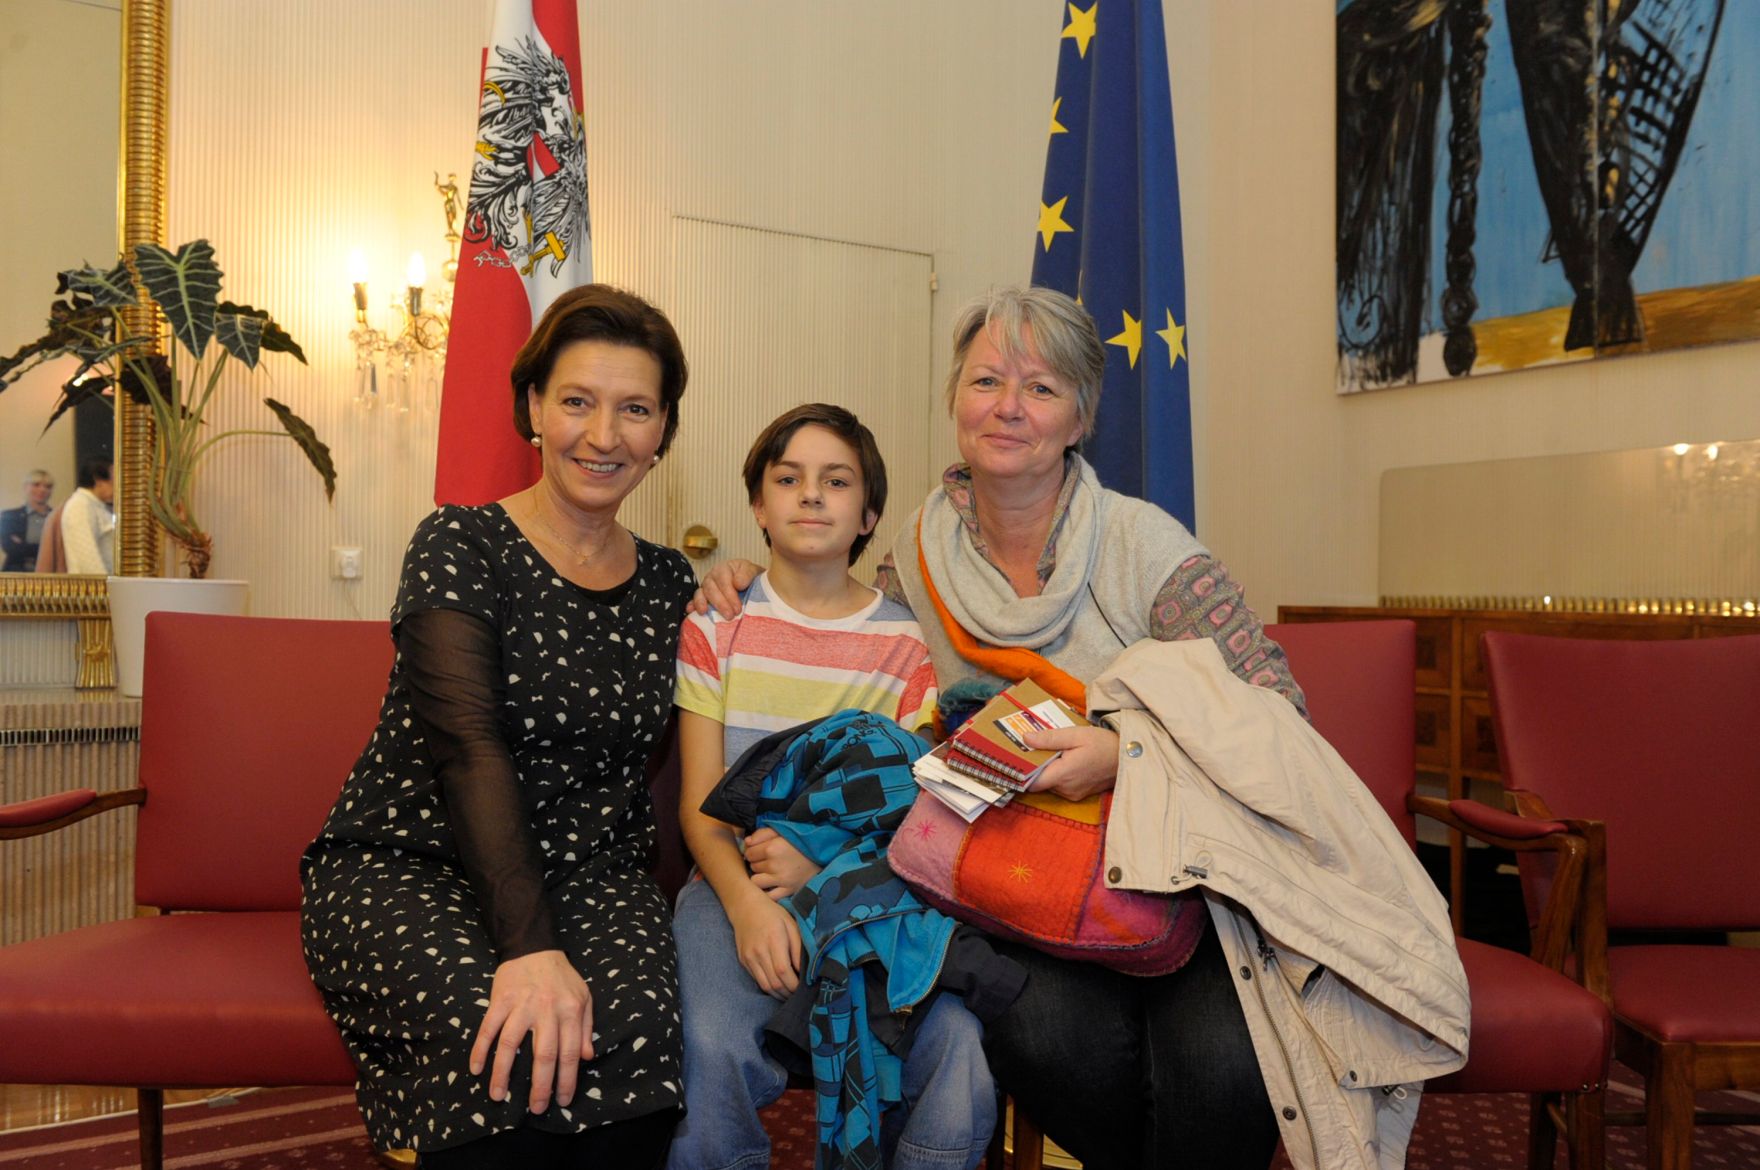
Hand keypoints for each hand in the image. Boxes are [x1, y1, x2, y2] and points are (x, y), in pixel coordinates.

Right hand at [469, 949, 592, 1113]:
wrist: (534, 946)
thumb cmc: (562, 977)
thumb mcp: (584, 998)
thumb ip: (586, 1027)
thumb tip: (586, 1057)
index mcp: (570, 1010)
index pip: (569, 1052)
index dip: (567, 1079)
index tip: (563, 1100)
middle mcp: (546, 1009)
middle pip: (543, 1054)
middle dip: (540, 1085)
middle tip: (536, 1109)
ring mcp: (521, 1004)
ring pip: (511, 1044)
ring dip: (503, 1073)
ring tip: (498, 1097)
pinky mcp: (500, 1000)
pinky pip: (488, 1028)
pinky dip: (480, 1050)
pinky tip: (476, 1069)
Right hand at [687, 558, 761, 617]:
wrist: (750, 585)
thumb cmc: (750, 578)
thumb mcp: (753, 571)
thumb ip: (747, 574)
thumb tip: (737, 584)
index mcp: (724, 568)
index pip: (723, 580)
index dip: (730, 594)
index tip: (738, 608)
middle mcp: (712, 576)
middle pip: (711, 588)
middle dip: (720, 603)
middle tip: (730, 616)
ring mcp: (705, 587)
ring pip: (701, 594)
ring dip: (703, 604)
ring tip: (706, 613)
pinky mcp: (702, 597)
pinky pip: (694, 600)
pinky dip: (692, 605)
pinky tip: (691, 611)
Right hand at [728, 889, 803, 998]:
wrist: (745, 906)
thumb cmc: (773, 914)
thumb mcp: (791, 925)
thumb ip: (798, 948)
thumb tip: (804, 971)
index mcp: (774, 940)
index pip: (783, 971)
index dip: (794, 984)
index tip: (804, 987)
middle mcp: (759, 951)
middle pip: (774, 982)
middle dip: (788, 993)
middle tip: (799, 994)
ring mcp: (749, 957)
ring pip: (765, 985)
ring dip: (779, 994)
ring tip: (790, 994)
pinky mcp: (744, 961)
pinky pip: (757, 980)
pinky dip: (769, 987)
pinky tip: (778, 986)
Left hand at [745, 827, 821, 900]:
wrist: (824, 853)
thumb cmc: (801, 841)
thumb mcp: (783, 831)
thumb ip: (762, 833)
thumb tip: (746, 842)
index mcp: (772, 848)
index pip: (749, 852)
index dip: (752, 851)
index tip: (759, 851)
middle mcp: (774, 865)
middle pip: (752, 866)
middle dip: (757, 863)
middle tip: (766, 860)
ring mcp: (781, 880)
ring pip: (756, 881)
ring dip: (760, 877)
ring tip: (768, 872)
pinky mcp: (788, 891)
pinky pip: (769, 896)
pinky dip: (767, 892)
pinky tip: (771, 885)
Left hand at [1022, 724, 1120, 801]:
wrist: (1128, 758)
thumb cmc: (1103, 744)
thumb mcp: (1076, 735)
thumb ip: (1050, 739)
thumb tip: (1025, 739)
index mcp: (1063, 775)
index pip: (1031, 782)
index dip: (1020, 773)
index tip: (1014, 760)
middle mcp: (1066, 789)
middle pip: (1039, 782)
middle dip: (1034, 767)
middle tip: (1030, 748)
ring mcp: (1073, 793)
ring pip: (1050, 784)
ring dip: (1047, 770)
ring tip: (1047, 751)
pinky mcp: (1079, 793)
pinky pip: (1060, 786)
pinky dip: (1057, 774)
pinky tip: (1061, 759)